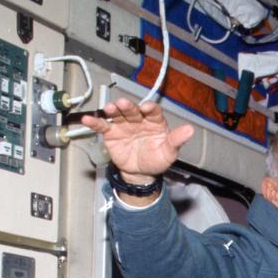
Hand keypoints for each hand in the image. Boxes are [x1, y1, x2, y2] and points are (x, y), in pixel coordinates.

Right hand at [80, 98, 195, 183]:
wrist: (141, 172)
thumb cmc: (156, 159)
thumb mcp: (169, 152)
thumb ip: (177, 140)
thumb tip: (190, 130)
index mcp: (154, 122)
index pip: (153, 112)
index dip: (150, 108)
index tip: (147, 107)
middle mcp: (138, 120)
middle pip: (133, 111)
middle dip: (128, 107)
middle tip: (124, 104)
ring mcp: (124, 125)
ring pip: (118, 115)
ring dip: (113, 110)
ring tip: (109, 108)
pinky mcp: (111, 133)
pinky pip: (103, 126)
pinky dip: (95, 122)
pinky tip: (88, 119)